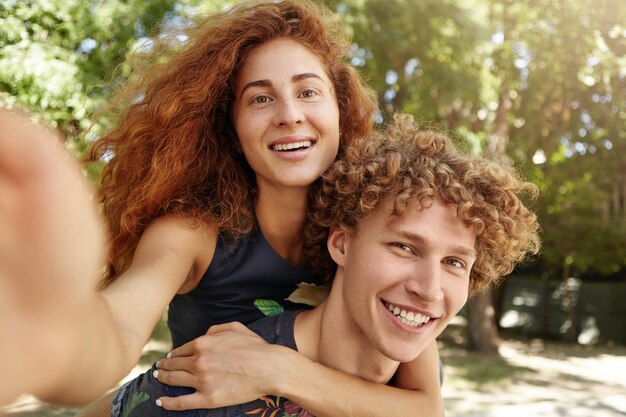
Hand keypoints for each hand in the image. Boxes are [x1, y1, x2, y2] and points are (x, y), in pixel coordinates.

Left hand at [153, 321, 288, 409]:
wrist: (269, 368)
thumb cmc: (256, 347)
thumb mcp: (236, 327)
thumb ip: (217, 328)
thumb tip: (205, 333)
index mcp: (203, 343)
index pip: (181, 350)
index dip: (173, 354)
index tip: (168, 358)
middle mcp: (198, 361)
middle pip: (173, 365)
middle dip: (163, 366)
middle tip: (158, 369)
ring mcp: (202, 381)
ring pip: (174, 380)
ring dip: (162, 379)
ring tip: (158, 379)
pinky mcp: (208, 398)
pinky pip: (181, 402)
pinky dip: (168, 403)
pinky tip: (161, 402)